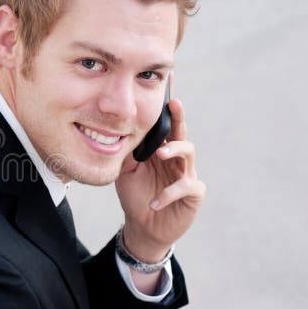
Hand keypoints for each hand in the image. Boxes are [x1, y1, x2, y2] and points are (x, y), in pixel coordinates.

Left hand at [115, 92, 205, 262]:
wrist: (143, 225)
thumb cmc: (136, 193)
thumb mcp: (125, 170)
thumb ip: (126, 150)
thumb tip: (114, 129)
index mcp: (162, 149)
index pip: (166, 124)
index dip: (168, 106)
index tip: (168, 82)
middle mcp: (177, 158)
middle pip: (181, 132)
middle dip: (178, 117)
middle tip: (173, 105)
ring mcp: (187, 174)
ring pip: (188, 154)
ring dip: (173, 151)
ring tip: (159, 154)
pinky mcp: (193, 194)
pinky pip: (186, 188)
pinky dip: (168, 194)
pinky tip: (154, 201)